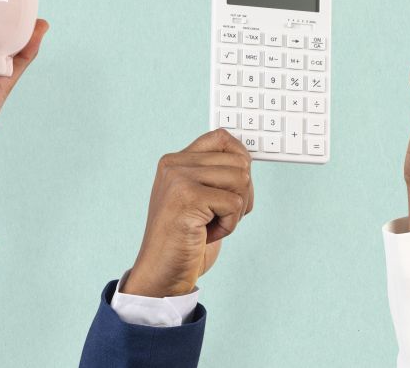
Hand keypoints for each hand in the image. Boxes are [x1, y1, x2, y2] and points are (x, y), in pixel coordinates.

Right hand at [122, 129, 253, 297]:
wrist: (162, 273)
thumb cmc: (185, 240)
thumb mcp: (198, 199)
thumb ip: (214, 175)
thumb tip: (246, 158)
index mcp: (175, 161)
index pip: (221, 137)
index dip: (240, 158)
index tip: (237, 185)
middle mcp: (174, 164)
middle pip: (239, 161)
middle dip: (242, 193)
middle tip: (220, 215)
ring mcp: (179, 179)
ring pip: (241, 179)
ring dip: (236, 210)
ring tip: (211, 224)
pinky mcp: (188, 197)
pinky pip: (235, 203)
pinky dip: (230, 225)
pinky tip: (208, 233)